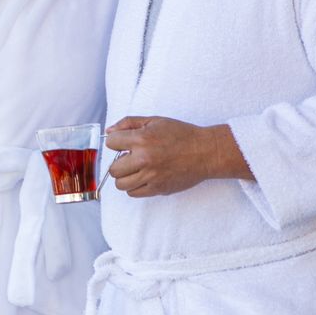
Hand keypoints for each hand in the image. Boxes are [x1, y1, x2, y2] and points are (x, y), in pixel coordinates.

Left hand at [104, 116, 252, 197]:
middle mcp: (144, 159)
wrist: (205, 152)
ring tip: (135, 169)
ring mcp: (151, 177)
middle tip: (129, 158)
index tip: (124, 142)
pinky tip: (143, 177)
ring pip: (120, 184)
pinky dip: (134, 186)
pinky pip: (134, 193)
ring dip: (125, 176)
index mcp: (142, 139)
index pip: (110, 143)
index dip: (116, 141)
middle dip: (118, 162)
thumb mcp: (154, 121)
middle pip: (113, 168)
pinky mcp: (158, 189)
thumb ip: (128, 123)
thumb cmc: (181, 134)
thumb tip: (109, 131)